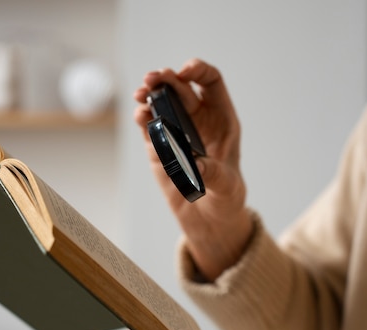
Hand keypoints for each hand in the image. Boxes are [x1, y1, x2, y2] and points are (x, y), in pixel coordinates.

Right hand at [134, 59, 252, 279]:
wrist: (209, 220)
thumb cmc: (226, 199)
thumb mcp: (226, 187)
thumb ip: (214, 174)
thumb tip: (196, 163)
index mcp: (221, 119)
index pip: (210, 82)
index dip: (198, 71)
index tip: (184, 73)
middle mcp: (197, 120)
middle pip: (180, 87)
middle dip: (166, 79)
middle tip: (151, 80)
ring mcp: (176, 132)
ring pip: (160, 103)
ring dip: (149, 95)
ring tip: (140, 95)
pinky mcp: (159, 147)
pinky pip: (149, 126)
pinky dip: (142, 118)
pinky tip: (139, 116)